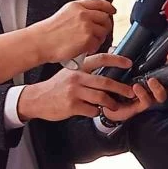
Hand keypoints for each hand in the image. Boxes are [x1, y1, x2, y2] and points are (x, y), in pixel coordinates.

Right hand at [17, 53, 135, 121]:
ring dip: (111, 103)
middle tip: (130, 92)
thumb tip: (107, 56)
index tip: (129, 63)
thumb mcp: (70, 71)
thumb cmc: (57, 85)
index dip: (117, 60)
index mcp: (78, 68)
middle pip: (105, 81)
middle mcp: (77, 78)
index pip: (100, 59)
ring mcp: (74, 92)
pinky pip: (91, 110)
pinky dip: (96, 112)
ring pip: (101, 97)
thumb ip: (86, 67)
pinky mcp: (72, 106)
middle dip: (121, 88)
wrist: (37, 98)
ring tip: (115, 106)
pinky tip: (96, 111)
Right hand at [34, 0, 114, 62]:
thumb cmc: (49, 32)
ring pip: (103, 31)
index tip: (112, 11)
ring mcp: (86, 26)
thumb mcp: (64, 13)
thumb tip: (92, 13)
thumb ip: (79, 11)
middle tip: (99, 33)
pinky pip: (98, 43)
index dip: (108, 7)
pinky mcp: (88, 39)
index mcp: (76, 6)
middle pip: (105, 17)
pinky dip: (94, 47)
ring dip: (99, 38)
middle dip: (105, 25)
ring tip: (89, 42)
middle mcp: (83, 14)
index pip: (100, 3)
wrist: (41, 42)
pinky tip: (86, 48)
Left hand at [104, 51, 167, 121]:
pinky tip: (136, 87)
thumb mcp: (118, 70)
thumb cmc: (115, 86)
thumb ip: (117, 60)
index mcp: (150, 78)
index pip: (165, 70)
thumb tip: (113, 48)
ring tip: (151, 80)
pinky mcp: (139, 107)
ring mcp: (147, 98)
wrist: (105, 104)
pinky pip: (147, 102)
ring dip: (159, 88)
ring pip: (161, 96)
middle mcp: (152, 89)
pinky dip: (143, 94)